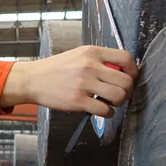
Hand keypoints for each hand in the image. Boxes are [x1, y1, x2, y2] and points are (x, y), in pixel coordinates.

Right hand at [0, 46, 137, 117]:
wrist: (32, 79)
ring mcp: (84, 83)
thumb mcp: (78, 55)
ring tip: (107, 101)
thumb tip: (121, 72)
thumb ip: (98, 60)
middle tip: (117, 93)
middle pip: (126, 81)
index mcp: (91, 52)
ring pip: (119, 96)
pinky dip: (107, 113)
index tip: (130, 77)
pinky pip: (105, 110)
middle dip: (126, 90)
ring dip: (117, 102)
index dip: (133, 70)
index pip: (125, 57)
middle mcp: (90, 65)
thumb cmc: (55, 68)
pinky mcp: (78, 100)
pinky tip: (100, 109)